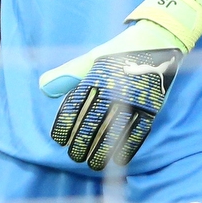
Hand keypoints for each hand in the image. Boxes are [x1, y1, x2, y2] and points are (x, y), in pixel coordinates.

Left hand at [40, 0, 201, 169]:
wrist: (158, 39)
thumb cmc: (121, 50)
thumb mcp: (94, 57)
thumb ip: (69, 73)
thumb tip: (43, 88)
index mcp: (98, 73)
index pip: (76, 104)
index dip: (65, 125)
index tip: (59, 140)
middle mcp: (115, 87)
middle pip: (93, 121)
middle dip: (81, 142)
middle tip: (74, 155)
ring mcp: (135, 97)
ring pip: (113, 131)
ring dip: (100, 150)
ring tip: (91, 163)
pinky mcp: (151, 105)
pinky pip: (138, 131)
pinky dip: (127, 148)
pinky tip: (116, 160)